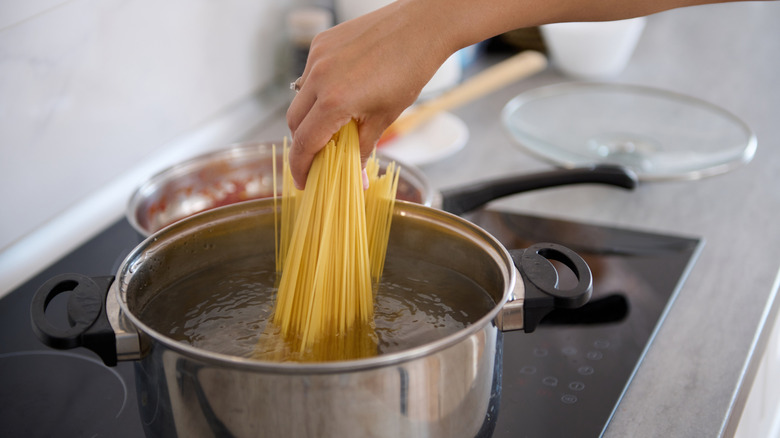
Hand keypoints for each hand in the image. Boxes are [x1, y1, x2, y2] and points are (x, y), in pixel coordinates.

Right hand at [286, 0, 452, 188]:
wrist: (420, 26)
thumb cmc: (409, 71)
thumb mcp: (385, 117)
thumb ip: (362, 148)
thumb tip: (357, 178)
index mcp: (334, 101)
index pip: (304, 143)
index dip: (300, 167)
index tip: (303, 182)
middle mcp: (319, 77)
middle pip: (294, 123)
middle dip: (303, 144)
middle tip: (319, 159)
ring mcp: (317, 57)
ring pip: (299, 98)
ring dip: (309, 117)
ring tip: (332, 127)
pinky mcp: (321, 43)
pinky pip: (309, 76)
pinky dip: (317, 92)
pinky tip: (339, 95)